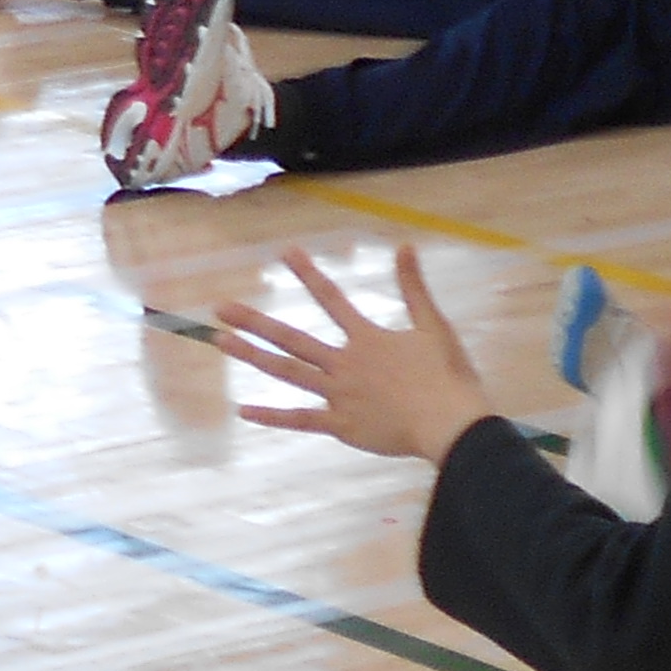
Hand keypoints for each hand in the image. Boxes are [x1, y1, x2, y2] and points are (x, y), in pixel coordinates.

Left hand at [218, 248, 498, 464]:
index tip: (285, 252)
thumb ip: (414, 287)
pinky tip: (244, 410)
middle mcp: (344, 363)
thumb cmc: (447, 377)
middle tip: (220, 307)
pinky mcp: (341, 425)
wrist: (451, 424)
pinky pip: (300, 419)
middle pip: (291, 338)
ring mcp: (338, 395)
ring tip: (222, 342)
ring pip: (287, 372)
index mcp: (367, 339)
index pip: (331, 299)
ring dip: (252, 356)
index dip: (308, 274)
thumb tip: (405, 245)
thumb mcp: (434, 326)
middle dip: (254, 321)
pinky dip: (271, 417)